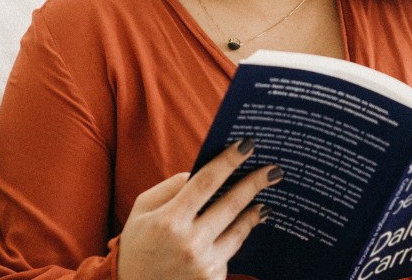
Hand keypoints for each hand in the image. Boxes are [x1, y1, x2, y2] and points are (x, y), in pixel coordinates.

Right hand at [117, 138, 282, 279]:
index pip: (206, 181)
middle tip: (273, 170)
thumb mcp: (141, 210)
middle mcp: (189, 243)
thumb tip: (201, 172)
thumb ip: (171, 188)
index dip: (229, 161)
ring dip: (255, 211)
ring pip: (239, 229)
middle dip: (255, 183)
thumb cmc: (138, 244)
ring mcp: (204, 264)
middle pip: (232, 204)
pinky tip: (248, 224)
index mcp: (169, 220)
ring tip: (265, 199)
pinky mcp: (212, 279)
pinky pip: (231, 250)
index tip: (247, 145)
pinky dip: (239, 235)